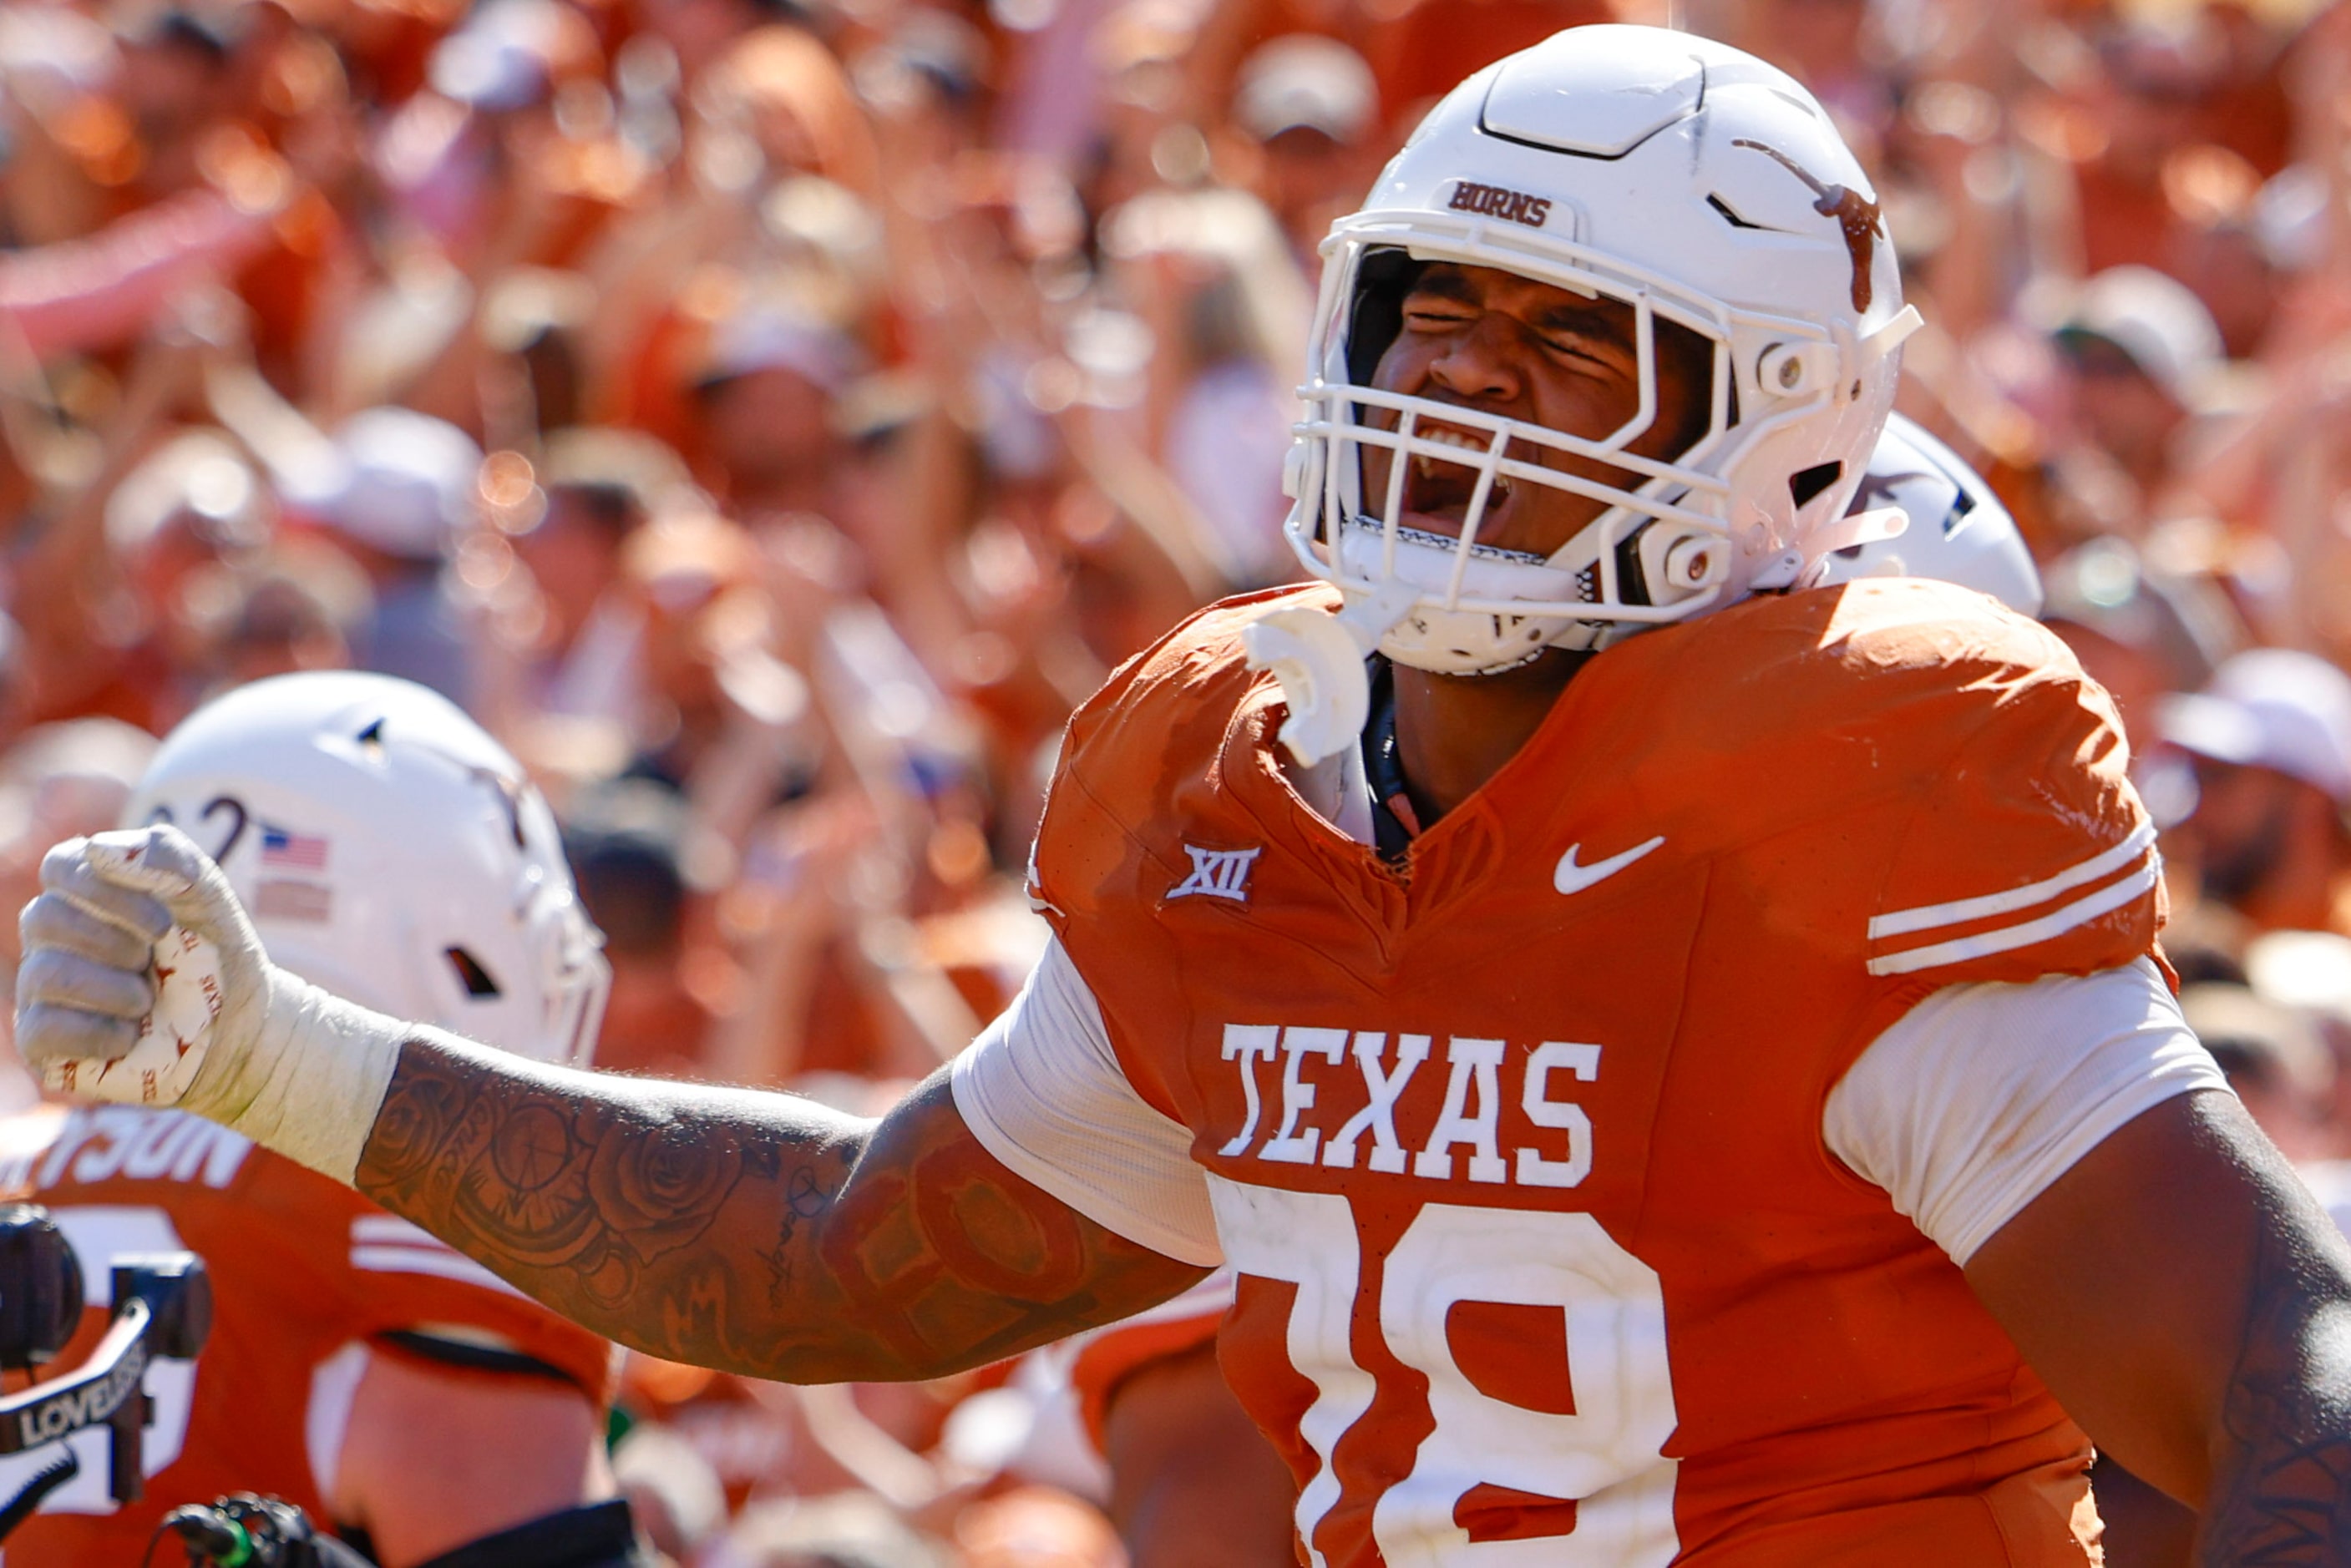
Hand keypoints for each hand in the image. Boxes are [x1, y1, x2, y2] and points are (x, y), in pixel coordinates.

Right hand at [16, 824, 411, 1181]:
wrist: (237, 1021)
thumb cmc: (212, 947)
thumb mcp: (205, 891)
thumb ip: (166, 854)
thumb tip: (98, 851)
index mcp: (83, 888)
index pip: (61, 865)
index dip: (108, 891)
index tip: (162, 923)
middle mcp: (51, 934)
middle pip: (45, 917)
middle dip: (113, 941)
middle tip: (155, 960)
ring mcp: (41, 987)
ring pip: (46, 974)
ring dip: (114, 989)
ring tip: (149, 999)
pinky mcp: (41, 1039)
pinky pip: (43, 1030)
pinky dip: (98, 1033)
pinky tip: (132, 1035)